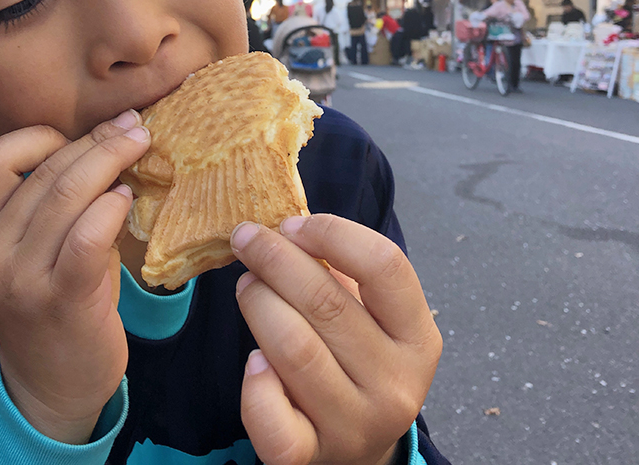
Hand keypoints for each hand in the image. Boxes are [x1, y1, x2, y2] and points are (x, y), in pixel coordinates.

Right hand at [0, 112, 149, 443]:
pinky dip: (112, 206)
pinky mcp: (59, 299)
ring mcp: (21, 278)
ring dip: (112, 161)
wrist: (55, 383)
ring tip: (141, 148)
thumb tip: (111, 138)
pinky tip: (128, 198)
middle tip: (135, 126)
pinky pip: (87, 236)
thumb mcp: (41, 247)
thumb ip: (58, 201)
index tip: (85, 134)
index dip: (42, 136)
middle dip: (98, 141)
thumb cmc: (58, 301)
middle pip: (44, 172)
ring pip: (66, 195)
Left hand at [231, 214, 441, 464]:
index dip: (332, 233)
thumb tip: (283, 225)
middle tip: (247, 239)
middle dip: (275, 258)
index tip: (292, 224)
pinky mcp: (311, 457)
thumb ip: (339, 269)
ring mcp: (355, 425)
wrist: (360, 446)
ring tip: (247, 285)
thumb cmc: (358, 356)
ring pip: (294, 348)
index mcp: (418, 337)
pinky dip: (255, 383)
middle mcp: (396, 384)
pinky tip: (253, 359)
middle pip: (327, 303)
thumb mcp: (371, 313)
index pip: (385, 266)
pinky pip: (272, 419)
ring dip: (258, 303)